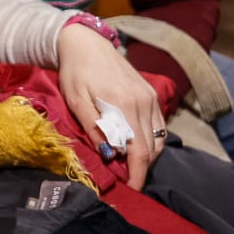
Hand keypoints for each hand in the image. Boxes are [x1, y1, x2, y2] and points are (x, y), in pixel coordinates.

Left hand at [57, 22, 164, 188]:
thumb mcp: (75, 100)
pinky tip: (137, 145)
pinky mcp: (151, 94)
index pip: (140, 151)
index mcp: (124, 105)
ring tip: (130, 166)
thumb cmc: (75, 71)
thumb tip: (109, 154)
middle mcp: (143, 102)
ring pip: (158, 138)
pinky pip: (158, 125)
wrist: (87, 43)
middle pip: (152, 148)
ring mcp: (150, 97)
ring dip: (147, 156)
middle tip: (126, 180)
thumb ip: (92, 127)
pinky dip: (151, 140)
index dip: (137, 174)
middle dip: (141, 168)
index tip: (131, 190)